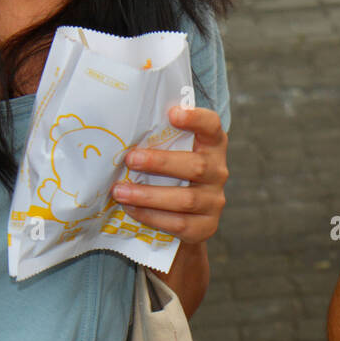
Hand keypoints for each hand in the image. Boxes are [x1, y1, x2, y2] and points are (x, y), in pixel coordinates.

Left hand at [110, 106, 228, 244]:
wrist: (185, 218)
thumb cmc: (170, 174)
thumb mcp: (171, 153)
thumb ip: (159, 141)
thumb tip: (122, 129)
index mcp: (212, 145)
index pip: (212, 126)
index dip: (196, 118)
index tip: (172, 114)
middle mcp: (219, 172)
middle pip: (197, 166)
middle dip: (160, 163)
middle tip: (130, 160)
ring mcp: (215, 201)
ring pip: (185, 199)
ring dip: (148, 195)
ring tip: (120, 191)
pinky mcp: (207, 226)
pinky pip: (180, 223)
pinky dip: (152, 216)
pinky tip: (131, 209)